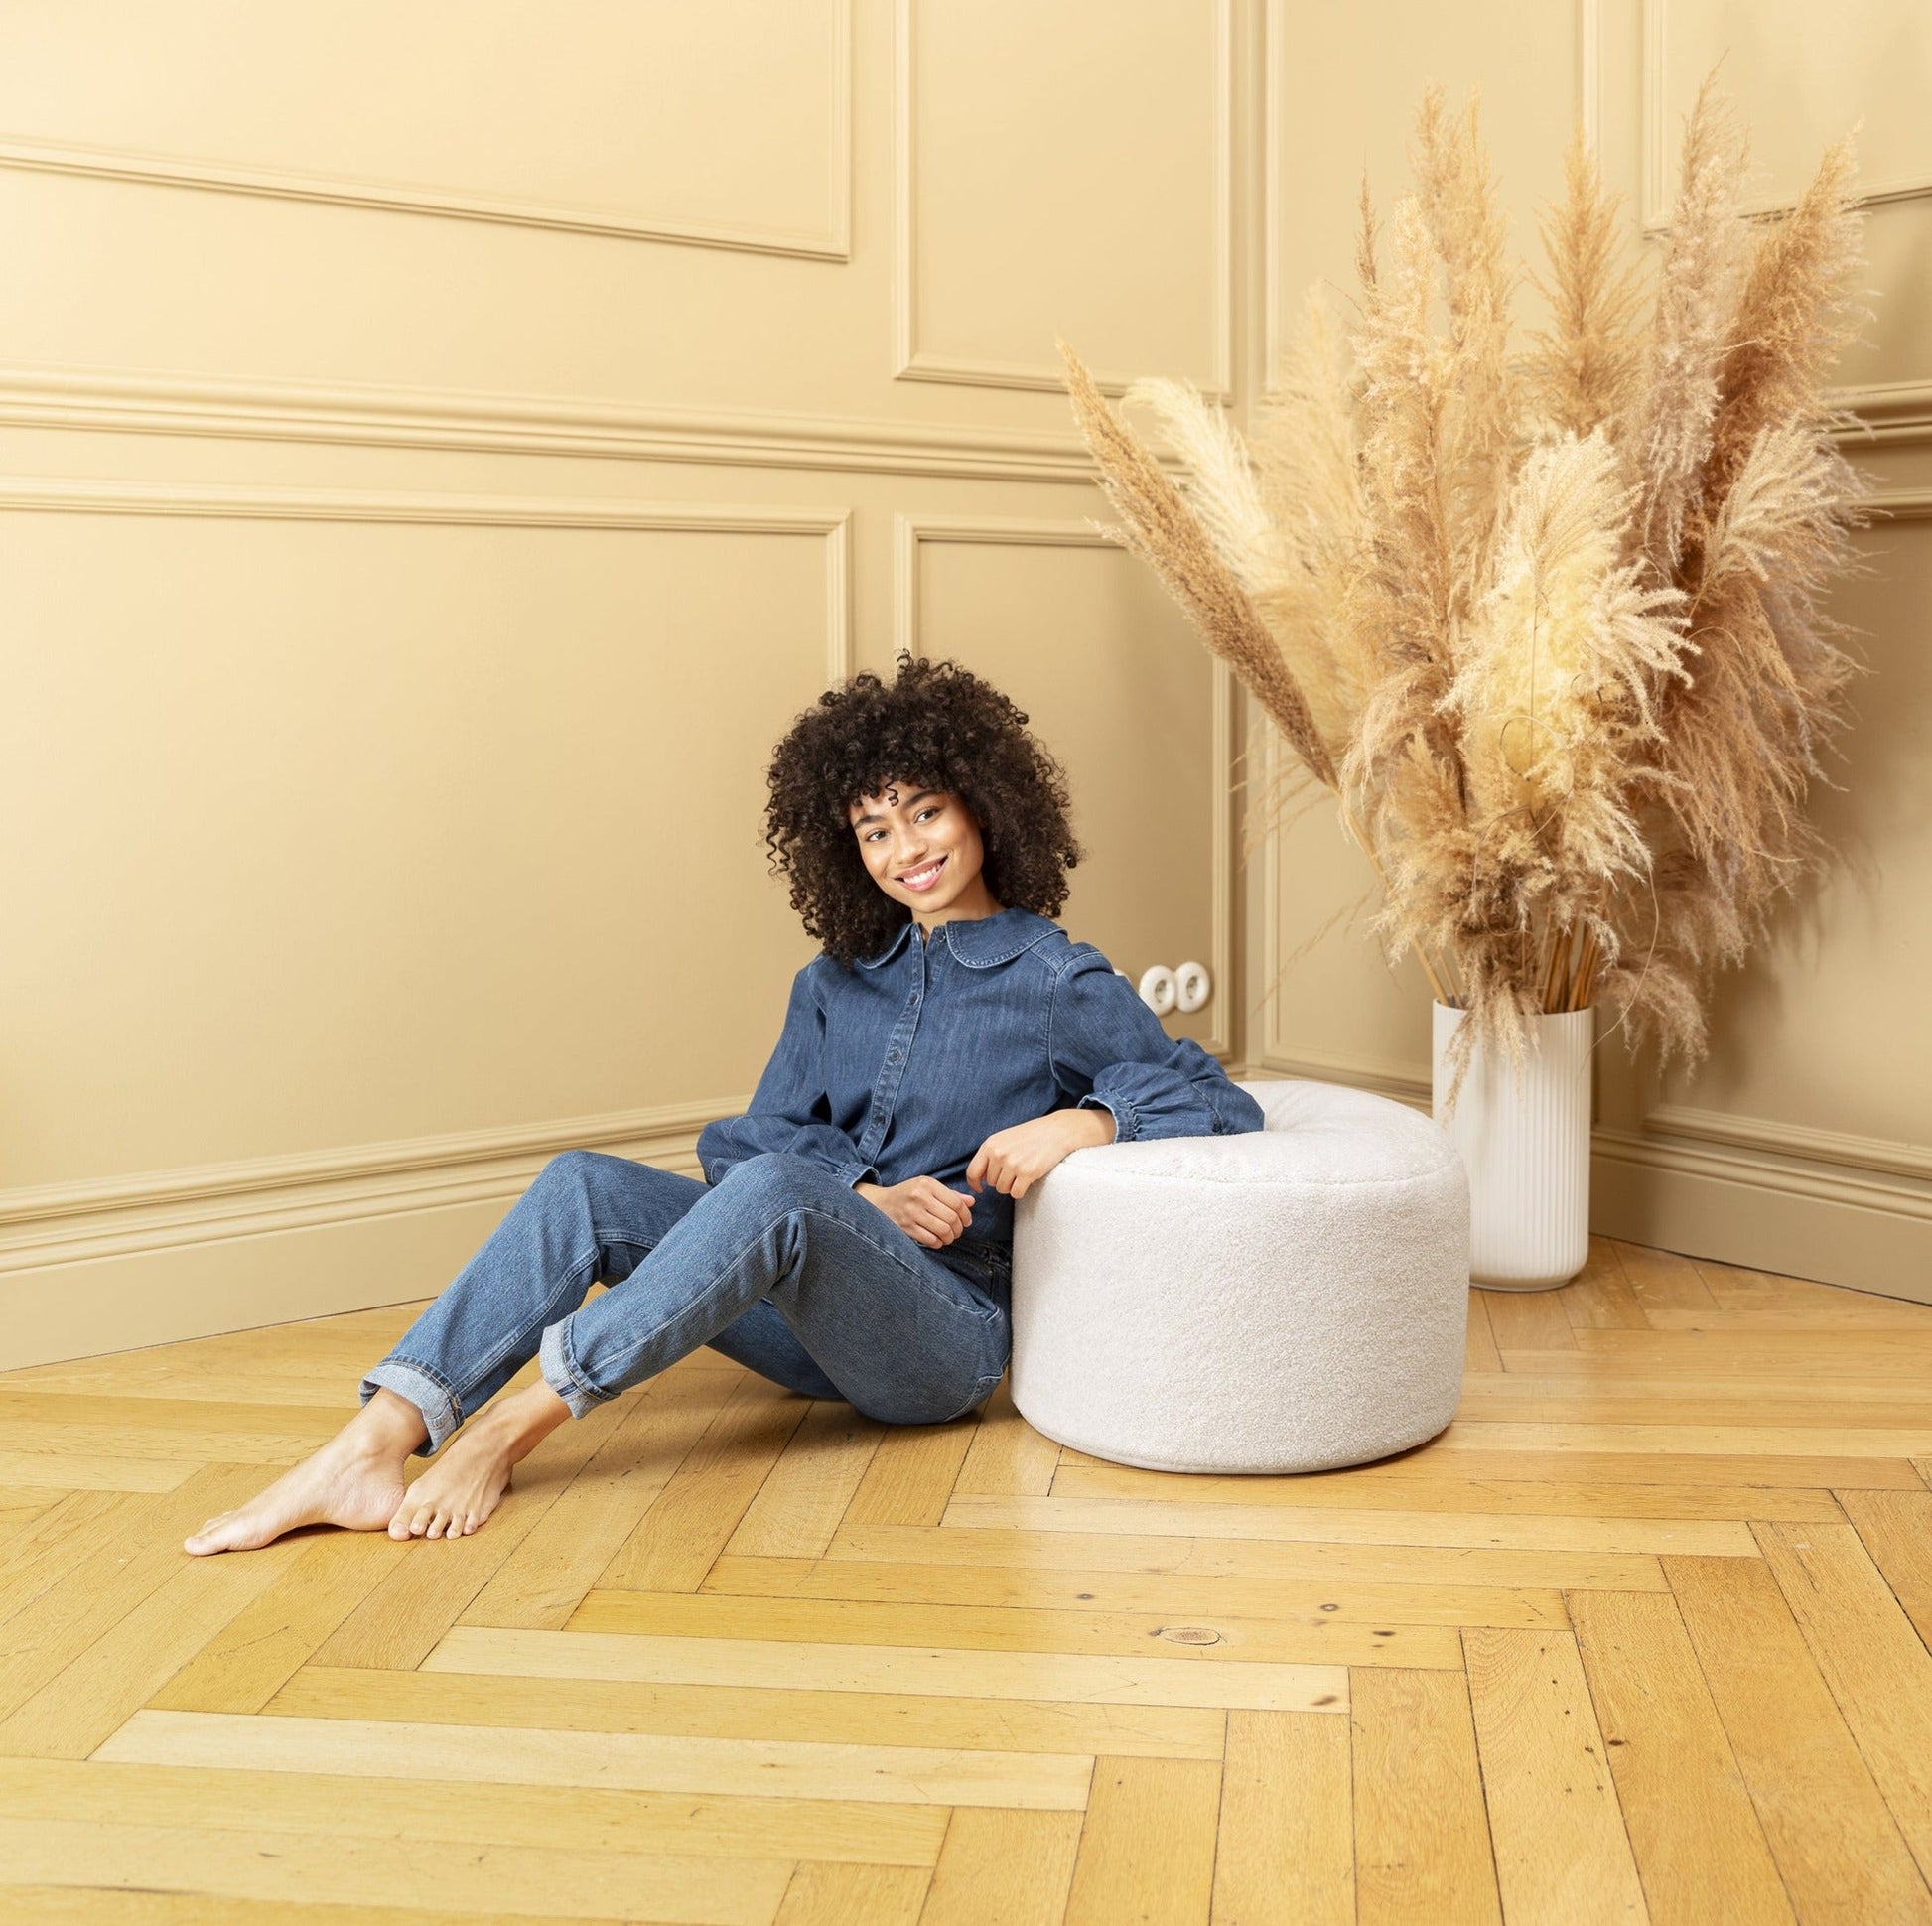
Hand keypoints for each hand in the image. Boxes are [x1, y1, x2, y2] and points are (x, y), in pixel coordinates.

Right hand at [854, 1175, 973, 1247]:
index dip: (966, 1215)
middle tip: (958, 1231)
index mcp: (927, 1184)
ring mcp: (912, 1213)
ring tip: (949, 1237)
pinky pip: (931, 1240)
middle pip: (951, 1218)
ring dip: (950, 1237)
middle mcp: (919, 1197)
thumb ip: (950, 1194)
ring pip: (943, 1230)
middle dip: (959, 1229)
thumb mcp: (928, 1187)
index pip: (956, 1202)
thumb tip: (971, 1202)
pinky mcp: (906, 1227)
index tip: (966, 1221)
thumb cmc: (909, 1194)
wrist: (880, 1203)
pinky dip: (938, 1243)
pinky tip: (938, 1240)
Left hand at [967, 1107, 1114, 1200]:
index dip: (975, 1184)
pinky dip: (1021, 1191)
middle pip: (991, 1183)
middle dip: (1001, 1181)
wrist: (1057, 1131)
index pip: (972, 1172)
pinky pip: (1015, 1194)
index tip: (980, 1188)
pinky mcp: (1027, 1173)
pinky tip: (1029, 1179)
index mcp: (990, 1144)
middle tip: (1015, 1170)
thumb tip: (979, 1179)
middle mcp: (998, 1154)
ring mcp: (1012, 1164)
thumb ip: (990, 1155)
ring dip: (1012, 1186)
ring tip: (1023, 1172)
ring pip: (1002, 1190)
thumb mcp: (1005, 1139)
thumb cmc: (1031, 1135)